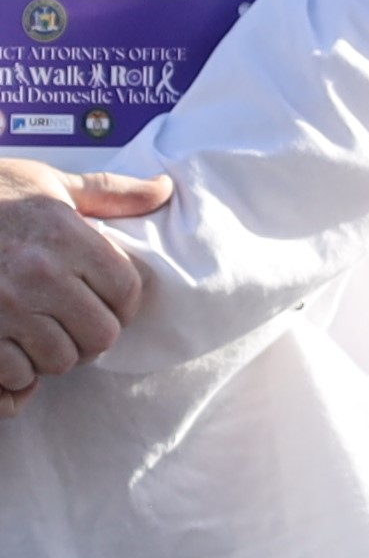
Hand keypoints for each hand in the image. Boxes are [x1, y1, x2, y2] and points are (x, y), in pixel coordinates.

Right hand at [0, 163, 167, 397]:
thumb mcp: (46, 183)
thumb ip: (109, 193)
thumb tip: (163, 190)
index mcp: (63, 236)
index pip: (127, 290)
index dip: (123, 302)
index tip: (106, 301)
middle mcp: (37, 273)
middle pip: (101, 335)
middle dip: (92, 334)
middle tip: (74, 323)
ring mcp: (3, 306)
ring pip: (61, 360)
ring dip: (55, 354)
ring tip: (41, 333)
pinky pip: (16, 374)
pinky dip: (17, 369)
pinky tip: (10, 346)